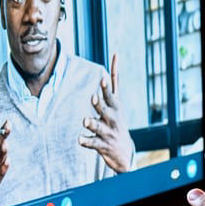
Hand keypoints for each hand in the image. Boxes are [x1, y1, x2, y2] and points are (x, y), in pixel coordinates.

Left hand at [79, 53, 135, 172]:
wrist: (124, 152)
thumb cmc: (116, 120)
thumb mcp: (117, 101)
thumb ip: (113, 80)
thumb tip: (116, 53)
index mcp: (115, 107)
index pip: (111, 95)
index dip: (106, 88)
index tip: (102, 79)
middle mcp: (112, 118)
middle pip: (105, 109)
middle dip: (99, 104)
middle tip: (93, 97)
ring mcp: (107, 132)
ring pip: (98, 126)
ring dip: (91, 123)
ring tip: (85, 120)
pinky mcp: (102, 145)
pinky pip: (92, 143)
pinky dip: (86, 141)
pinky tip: (80, 139)